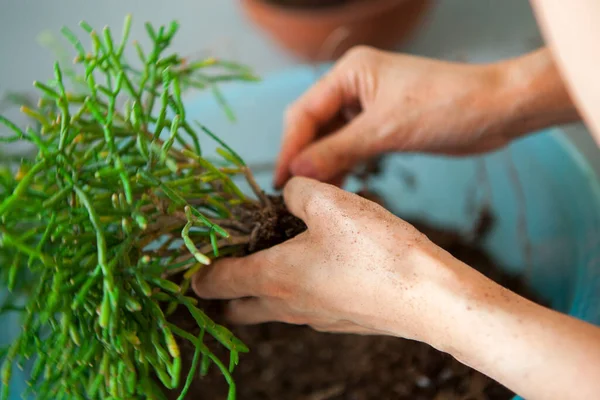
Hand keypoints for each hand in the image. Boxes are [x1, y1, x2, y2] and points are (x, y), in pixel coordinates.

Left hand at [193, 177, 469, 343]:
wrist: (432, 299)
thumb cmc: (376, 250)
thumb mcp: (331, 203)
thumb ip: (299, 192)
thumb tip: (288, 194)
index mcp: (274, 277)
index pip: (217, 281)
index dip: (197, 273)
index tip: (188, 265)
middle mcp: (288, 305)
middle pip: (237, 309)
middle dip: (222, 294)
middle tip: (221, 270)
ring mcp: (316, 319)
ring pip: (271, 310)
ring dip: (260, 291)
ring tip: (268, 262)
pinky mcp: (342, 322)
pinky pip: (304, 308)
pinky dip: (295, 291)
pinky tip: (318, 269)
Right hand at [274, 46, 577, 186]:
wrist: (497, 110)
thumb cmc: (446, 107)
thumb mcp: (385, 131)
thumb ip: (338, 151)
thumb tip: (296, 173)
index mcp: (349, 73)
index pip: (304, 112)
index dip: (290, 148)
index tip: (281, 182)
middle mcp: (354, 86)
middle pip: (314, 125)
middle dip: (304, 158)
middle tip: (294, 193)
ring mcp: (368, 106)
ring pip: (331, 139)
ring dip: (323, 165)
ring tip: (314, 196)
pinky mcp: (383, 124)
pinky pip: (351, 147)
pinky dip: (343, 166)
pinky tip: (338, 187)